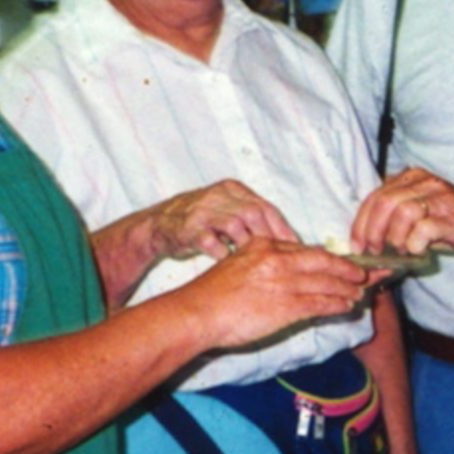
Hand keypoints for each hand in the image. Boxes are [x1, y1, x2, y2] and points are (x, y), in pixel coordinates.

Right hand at [150, 180, 296, 260]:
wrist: (158, 225)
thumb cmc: (201, 221)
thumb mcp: (227, 210)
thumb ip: (252, 218)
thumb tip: (287, 240)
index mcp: (232, 189)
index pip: (265, 207)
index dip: (282, 228)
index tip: (295, 248)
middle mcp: (218, 196)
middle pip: (253, 213)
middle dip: (269, 237)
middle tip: (279, 260)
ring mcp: (201, 211)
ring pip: (234, 225)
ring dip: (247, 246)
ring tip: (255, 263)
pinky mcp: (187, 228)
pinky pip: (211, 242)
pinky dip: (223, 254)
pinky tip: (229, 264)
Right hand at [186, 237, 373, 349]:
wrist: (196, 313)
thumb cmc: (213, 295)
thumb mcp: (239, 265)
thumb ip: (266, 264)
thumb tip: (290, 274)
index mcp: (265, 244)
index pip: (308, 250)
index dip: (332, 258)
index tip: (347, 263)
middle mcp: (277, 259)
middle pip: (324, 261)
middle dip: (351, 269)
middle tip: (372, 273)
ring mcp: (283, 282)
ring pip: (327, 283)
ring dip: (348, 289)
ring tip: (362, 293)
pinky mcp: (285, 305)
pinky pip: (320, 303)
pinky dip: (338, 303)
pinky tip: (348, 305)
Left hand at [350, 168, 453, 262]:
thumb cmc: (453, 227)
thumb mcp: (420, 215)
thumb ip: (394, 217)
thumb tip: (364, 239)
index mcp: (414, 178)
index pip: (376, 196)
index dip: (361, 222)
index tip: (357, 245)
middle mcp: (426, 183)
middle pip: (385, 202)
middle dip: (372, 231)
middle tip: (374, 251)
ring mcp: (442, 198)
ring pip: (402, 212)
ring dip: (393, 237)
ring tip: (398, 250)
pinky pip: (423, 229)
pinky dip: (414, 244)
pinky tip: (417, 252)